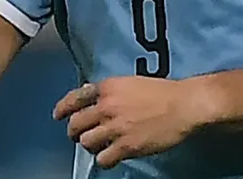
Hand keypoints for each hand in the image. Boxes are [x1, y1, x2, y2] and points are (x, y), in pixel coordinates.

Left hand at [54, 77, 207, 168]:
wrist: (184, 105)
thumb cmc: (164, 91)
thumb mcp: (132, 83)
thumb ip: (112, 91)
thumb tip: (94, 96)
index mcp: (109, 87)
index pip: (76, 98)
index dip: (63, 108)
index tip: (58, 115)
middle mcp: (107, 106)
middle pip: (76, 124)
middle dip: (75, 131)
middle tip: (81, 135)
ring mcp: (115, 127)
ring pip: (86, 142)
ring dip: (91, 145)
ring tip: (101, 145)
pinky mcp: (125, 146)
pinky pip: (103, 158)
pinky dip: (105, 159)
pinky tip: (112, 157)